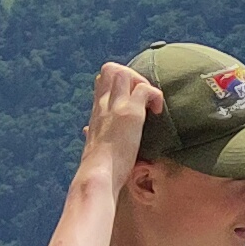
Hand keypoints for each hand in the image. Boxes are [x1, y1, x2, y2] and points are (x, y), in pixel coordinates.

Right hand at [82, 60, 160, 188]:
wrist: (97, 175)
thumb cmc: (98, 168)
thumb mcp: (92, 145)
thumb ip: (92, 135)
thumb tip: (87, 132)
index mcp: (96, 112)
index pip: (102, 81)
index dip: (118, 83)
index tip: (131, 99)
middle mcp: (103, 105)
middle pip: (110, 70)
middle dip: (131, 76)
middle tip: (142, 99)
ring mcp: (115, 107)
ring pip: (123, 72)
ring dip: (142, 81)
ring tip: (149, 104)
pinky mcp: (129, 113)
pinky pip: (145, 88)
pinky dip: (155, 95)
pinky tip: (158, 112)